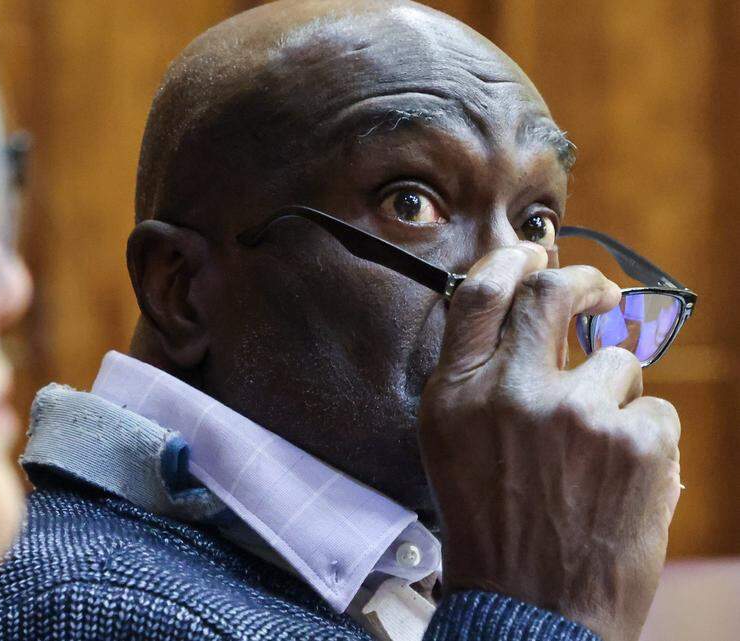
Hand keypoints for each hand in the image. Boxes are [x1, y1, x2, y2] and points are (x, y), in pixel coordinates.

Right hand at [420, 242, 681, 640]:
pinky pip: (657, 413)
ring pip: (620, 362)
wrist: (528, 610)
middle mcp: (508, 392)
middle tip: (602, 297)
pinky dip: (647, 445)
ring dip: (619, 397)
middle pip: (553, 292)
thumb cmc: (492, 530)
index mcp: (455, 395)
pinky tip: (622, 486)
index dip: (512, 260)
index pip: (481, 294)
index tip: (533, 251)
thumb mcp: (454, 446)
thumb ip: (479, 380)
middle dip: (586, 284)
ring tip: (600, 456)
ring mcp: (575, 413)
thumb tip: (529, 312)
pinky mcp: (635, 441)